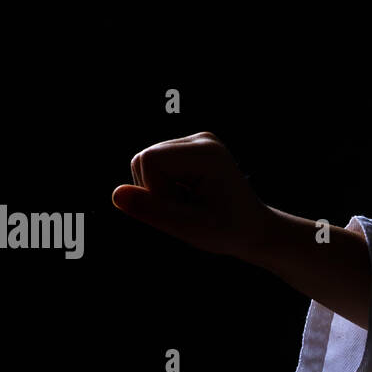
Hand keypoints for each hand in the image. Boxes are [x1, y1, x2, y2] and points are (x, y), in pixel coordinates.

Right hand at [111, 132, 280, 260]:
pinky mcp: (189, 150)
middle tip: (187, 211)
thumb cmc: (228, 232)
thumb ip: (153, 211)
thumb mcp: (189, 228)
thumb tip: (116, 194)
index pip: (149, 161)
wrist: (254, 230)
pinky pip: (154, 167)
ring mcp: (196, 142)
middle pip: (143, 158)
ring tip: (189, 206)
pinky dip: (164, 187)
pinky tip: (189, 198)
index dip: (153, 191)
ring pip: (145, 163)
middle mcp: (202, 139)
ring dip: (159, 191)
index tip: (182, 211)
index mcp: (206, 152)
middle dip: (155, 191)